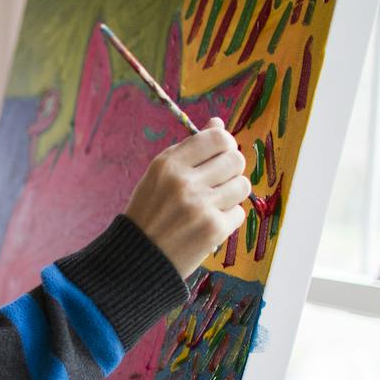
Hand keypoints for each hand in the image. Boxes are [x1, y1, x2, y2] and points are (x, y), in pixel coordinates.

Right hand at [124, 120, 250, 277]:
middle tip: (216, 183)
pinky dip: (226, 219)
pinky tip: (207, 224)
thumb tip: (218, 122)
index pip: (217, 137)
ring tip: (212, 204)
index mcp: (168, 164)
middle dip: (231, 170)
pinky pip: (239, 213)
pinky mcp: (213, 229)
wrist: (136, 257)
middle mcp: (184, 182)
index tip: (219, 156)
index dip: (225, 145)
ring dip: (231, 195)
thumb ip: (189, 150)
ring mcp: (200, 206)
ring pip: (242, 185)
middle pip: (236, 159)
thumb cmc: (148, 213)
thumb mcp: (159, 176)